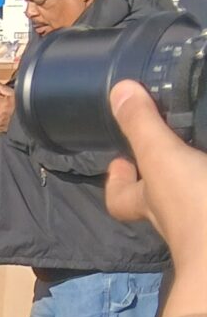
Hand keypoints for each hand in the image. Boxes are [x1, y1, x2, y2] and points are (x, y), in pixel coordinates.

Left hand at [107, 81, 206, 316]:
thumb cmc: (195, 208)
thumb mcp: (162, 160)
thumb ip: (142, 128)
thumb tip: (118, 91)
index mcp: (152, 201)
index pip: (122, 198)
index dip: (118, 180)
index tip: (120, 160)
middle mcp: (177, 216)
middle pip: (162, 198)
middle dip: (168, 175)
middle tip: (175, 143)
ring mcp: (203, 225)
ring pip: (194, 200)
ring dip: (196, 178)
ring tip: (202, 147)